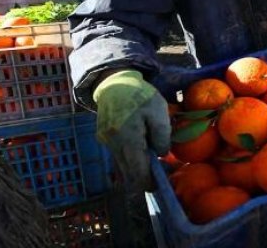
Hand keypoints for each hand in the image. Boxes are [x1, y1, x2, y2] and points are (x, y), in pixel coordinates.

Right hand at [94, 70, 170, 190]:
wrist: (115, 82)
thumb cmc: (140, 95)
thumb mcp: (159, 111)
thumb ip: (162, 135)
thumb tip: (160, 154)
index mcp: (127, 138)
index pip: (137, 172)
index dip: (149, 183)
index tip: (162, 183)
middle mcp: (113, 144)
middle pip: (128, 174)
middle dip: (145, 178)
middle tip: (162, 173)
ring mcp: (106, 142)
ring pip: (122, 167)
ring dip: (137, 169)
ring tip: (155, 161)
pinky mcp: (104, 138)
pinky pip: (118, 156)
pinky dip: (130, 159)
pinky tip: (142, 150)